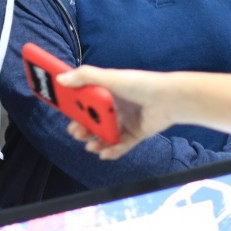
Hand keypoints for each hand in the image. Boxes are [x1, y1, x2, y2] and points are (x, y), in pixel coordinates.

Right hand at [58, 65, 174, 158]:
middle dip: (82, 128)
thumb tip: (61, 79)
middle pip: (93, 120)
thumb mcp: (110, 77)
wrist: (169, 98)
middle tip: (75, 132)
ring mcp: (125, 121)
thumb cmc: (140, 83)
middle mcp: (115, 106)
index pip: (85, 100)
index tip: (64, 113)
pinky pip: (121, 145)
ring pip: (105, 135)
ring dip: (95, 142)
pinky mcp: (136, 134)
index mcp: (107, 91)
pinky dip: (112, 151)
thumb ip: (85, 77)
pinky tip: (104, 154)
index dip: (74, 108)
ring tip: (90, 145)